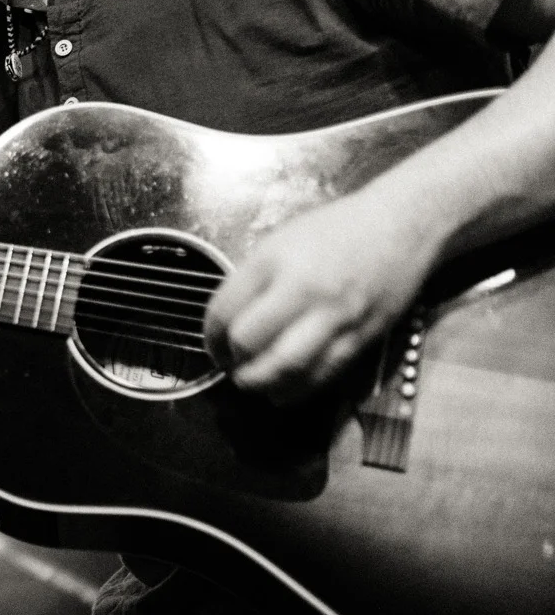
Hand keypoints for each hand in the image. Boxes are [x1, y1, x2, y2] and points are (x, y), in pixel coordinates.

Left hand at [204, 188, 440, 402]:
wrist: (403, 224)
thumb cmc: (336, 229)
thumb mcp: (280, 241)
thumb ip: (254, 280)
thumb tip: (228, 322)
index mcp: (272, 261)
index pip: (224, 311)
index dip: (210, 338)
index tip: (213, 345)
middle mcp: (302, 288)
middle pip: (249, 342)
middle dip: (232, 362)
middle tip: (231, 366)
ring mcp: (335, 315)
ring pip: (285, 366)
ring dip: (260, 383)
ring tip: (252, 382)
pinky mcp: (362, 335)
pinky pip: (323, 374)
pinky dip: (296, 390)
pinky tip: (282, 391)